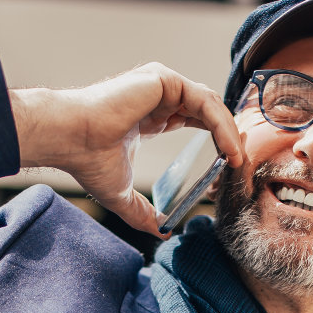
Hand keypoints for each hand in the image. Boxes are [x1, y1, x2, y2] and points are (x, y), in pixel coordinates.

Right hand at [10, 63, 244, 235]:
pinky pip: (204, 102)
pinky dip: (221, 126)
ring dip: (229, 133)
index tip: (228, 167)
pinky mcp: (164, 80)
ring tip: (237, 161)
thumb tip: (160, 233)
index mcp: (152, 115)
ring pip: (211, 105)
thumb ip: (142, 212)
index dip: (217, 141)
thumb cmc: (87, 160)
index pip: (197, 120)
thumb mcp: (122, 193)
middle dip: (230, 137)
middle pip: (209, 110)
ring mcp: (162, 85)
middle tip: (242, 165)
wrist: (70, 140)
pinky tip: (228, 150)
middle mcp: (159, 96)